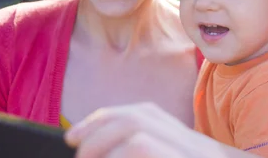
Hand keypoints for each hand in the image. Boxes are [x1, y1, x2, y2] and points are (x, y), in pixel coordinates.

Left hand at [64, 102, 247, 157]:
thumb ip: (158, 151)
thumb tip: (112, 152)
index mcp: (186, 141)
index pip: (144, 114)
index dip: (107, 118)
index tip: (78, 135)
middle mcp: (191, 143)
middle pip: (140, 115)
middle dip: (100, 126)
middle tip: (76, 146)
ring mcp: (191, 154)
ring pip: (140, 131)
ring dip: (104, 143)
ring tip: (86, 156)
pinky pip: (145, 149)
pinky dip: (122, 154)